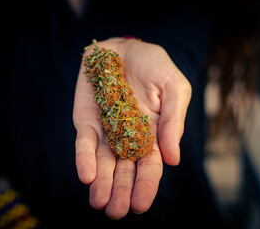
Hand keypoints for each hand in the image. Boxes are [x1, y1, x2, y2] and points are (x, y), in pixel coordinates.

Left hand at [73, 37, 191, 218]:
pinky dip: (84, 158)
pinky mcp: (86, 120)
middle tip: (116, 212)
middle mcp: (129, 137)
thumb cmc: (155, 66)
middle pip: (125, 170)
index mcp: (153, 134)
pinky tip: (87, 176)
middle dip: (120, 191)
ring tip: (99, 203)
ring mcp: (106, 130)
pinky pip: (85, 142)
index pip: (150, 166)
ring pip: (103, 162)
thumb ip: (173, 122)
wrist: (125, 47)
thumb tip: (174, 159)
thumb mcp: (175, 88)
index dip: (146, 185)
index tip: (140, 204)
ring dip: (101, 183)